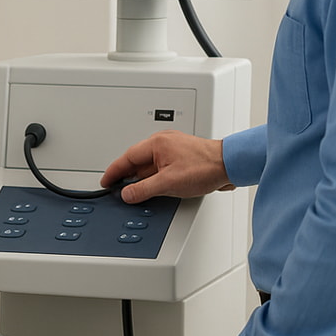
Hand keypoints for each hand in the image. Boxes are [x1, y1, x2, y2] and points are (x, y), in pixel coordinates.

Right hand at [101, 130, 233, 204]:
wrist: (230, 164)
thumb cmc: (205, 167)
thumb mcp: (168, 183)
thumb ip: (144, 189)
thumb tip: (127, 193)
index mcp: (156, 143)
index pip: (127, 158)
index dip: (114, 171)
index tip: (106, 181)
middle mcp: (163, 142)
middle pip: (137, 160)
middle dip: (127, 175)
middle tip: (118, 189)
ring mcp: (173, 148)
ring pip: (150, 164)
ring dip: (143, 177)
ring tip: (138, 192)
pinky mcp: (183, 156)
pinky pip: (161, 166)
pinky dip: (155, 176)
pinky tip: (157, 187)